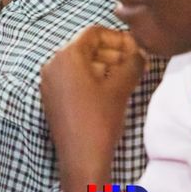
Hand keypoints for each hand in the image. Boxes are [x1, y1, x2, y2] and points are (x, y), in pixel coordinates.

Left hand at [40, 25, 145, 187]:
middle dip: (114, 52)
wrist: (81, 159)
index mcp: (66, 56)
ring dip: (105, 65)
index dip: (118, 37)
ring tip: (128, 76)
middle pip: (87, 47)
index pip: (94, 33)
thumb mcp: (120, 89)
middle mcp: (52, 64)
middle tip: (137, 62)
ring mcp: (49, 82)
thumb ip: (133, 64)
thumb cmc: (99, 121)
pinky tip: (111, 89)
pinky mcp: (51, 97)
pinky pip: (73, 78)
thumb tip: (141, 52)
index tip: (136, 48)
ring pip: (80, 63)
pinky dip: (92, 78)